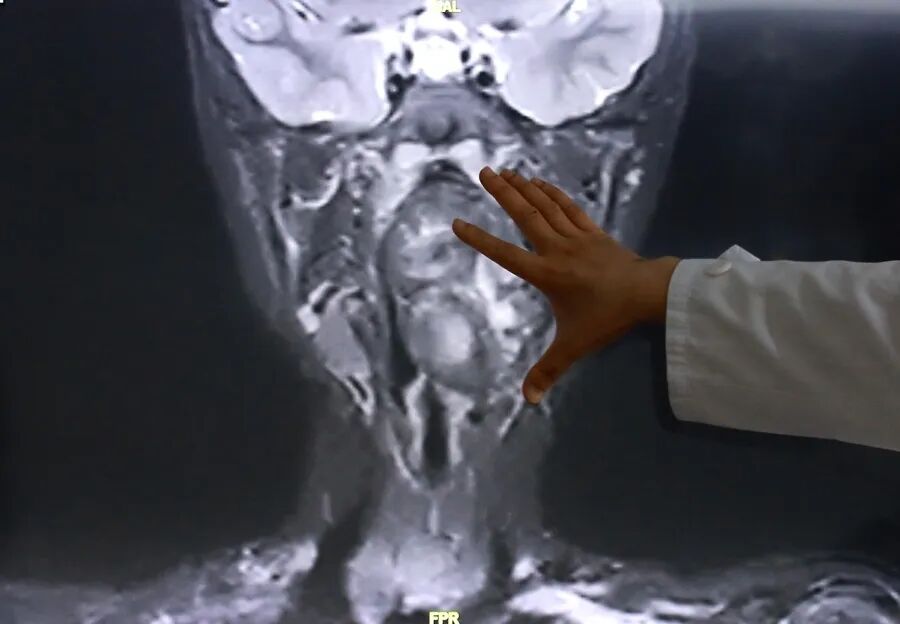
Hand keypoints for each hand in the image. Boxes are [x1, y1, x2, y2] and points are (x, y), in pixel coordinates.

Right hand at [451, 167, 679, 404]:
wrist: (648, 293)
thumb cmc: (607, 318)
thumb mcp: (573, 346)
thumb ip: (548, 370)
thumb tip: (528, 400)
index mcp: (545, 274)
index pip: (505, 255)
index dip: (480, 240)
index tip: (457, 223)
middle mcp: (556, 249)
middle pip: (525, 216)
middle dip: (502, 193)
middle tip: (482, 171)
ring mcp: (576, 237)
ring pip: (545, 207)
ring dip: (524, 188)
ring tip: (505, 171)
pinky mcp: (594, 232)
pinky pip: (570, 208)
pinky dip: (554, 194)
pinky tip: (541, 182)